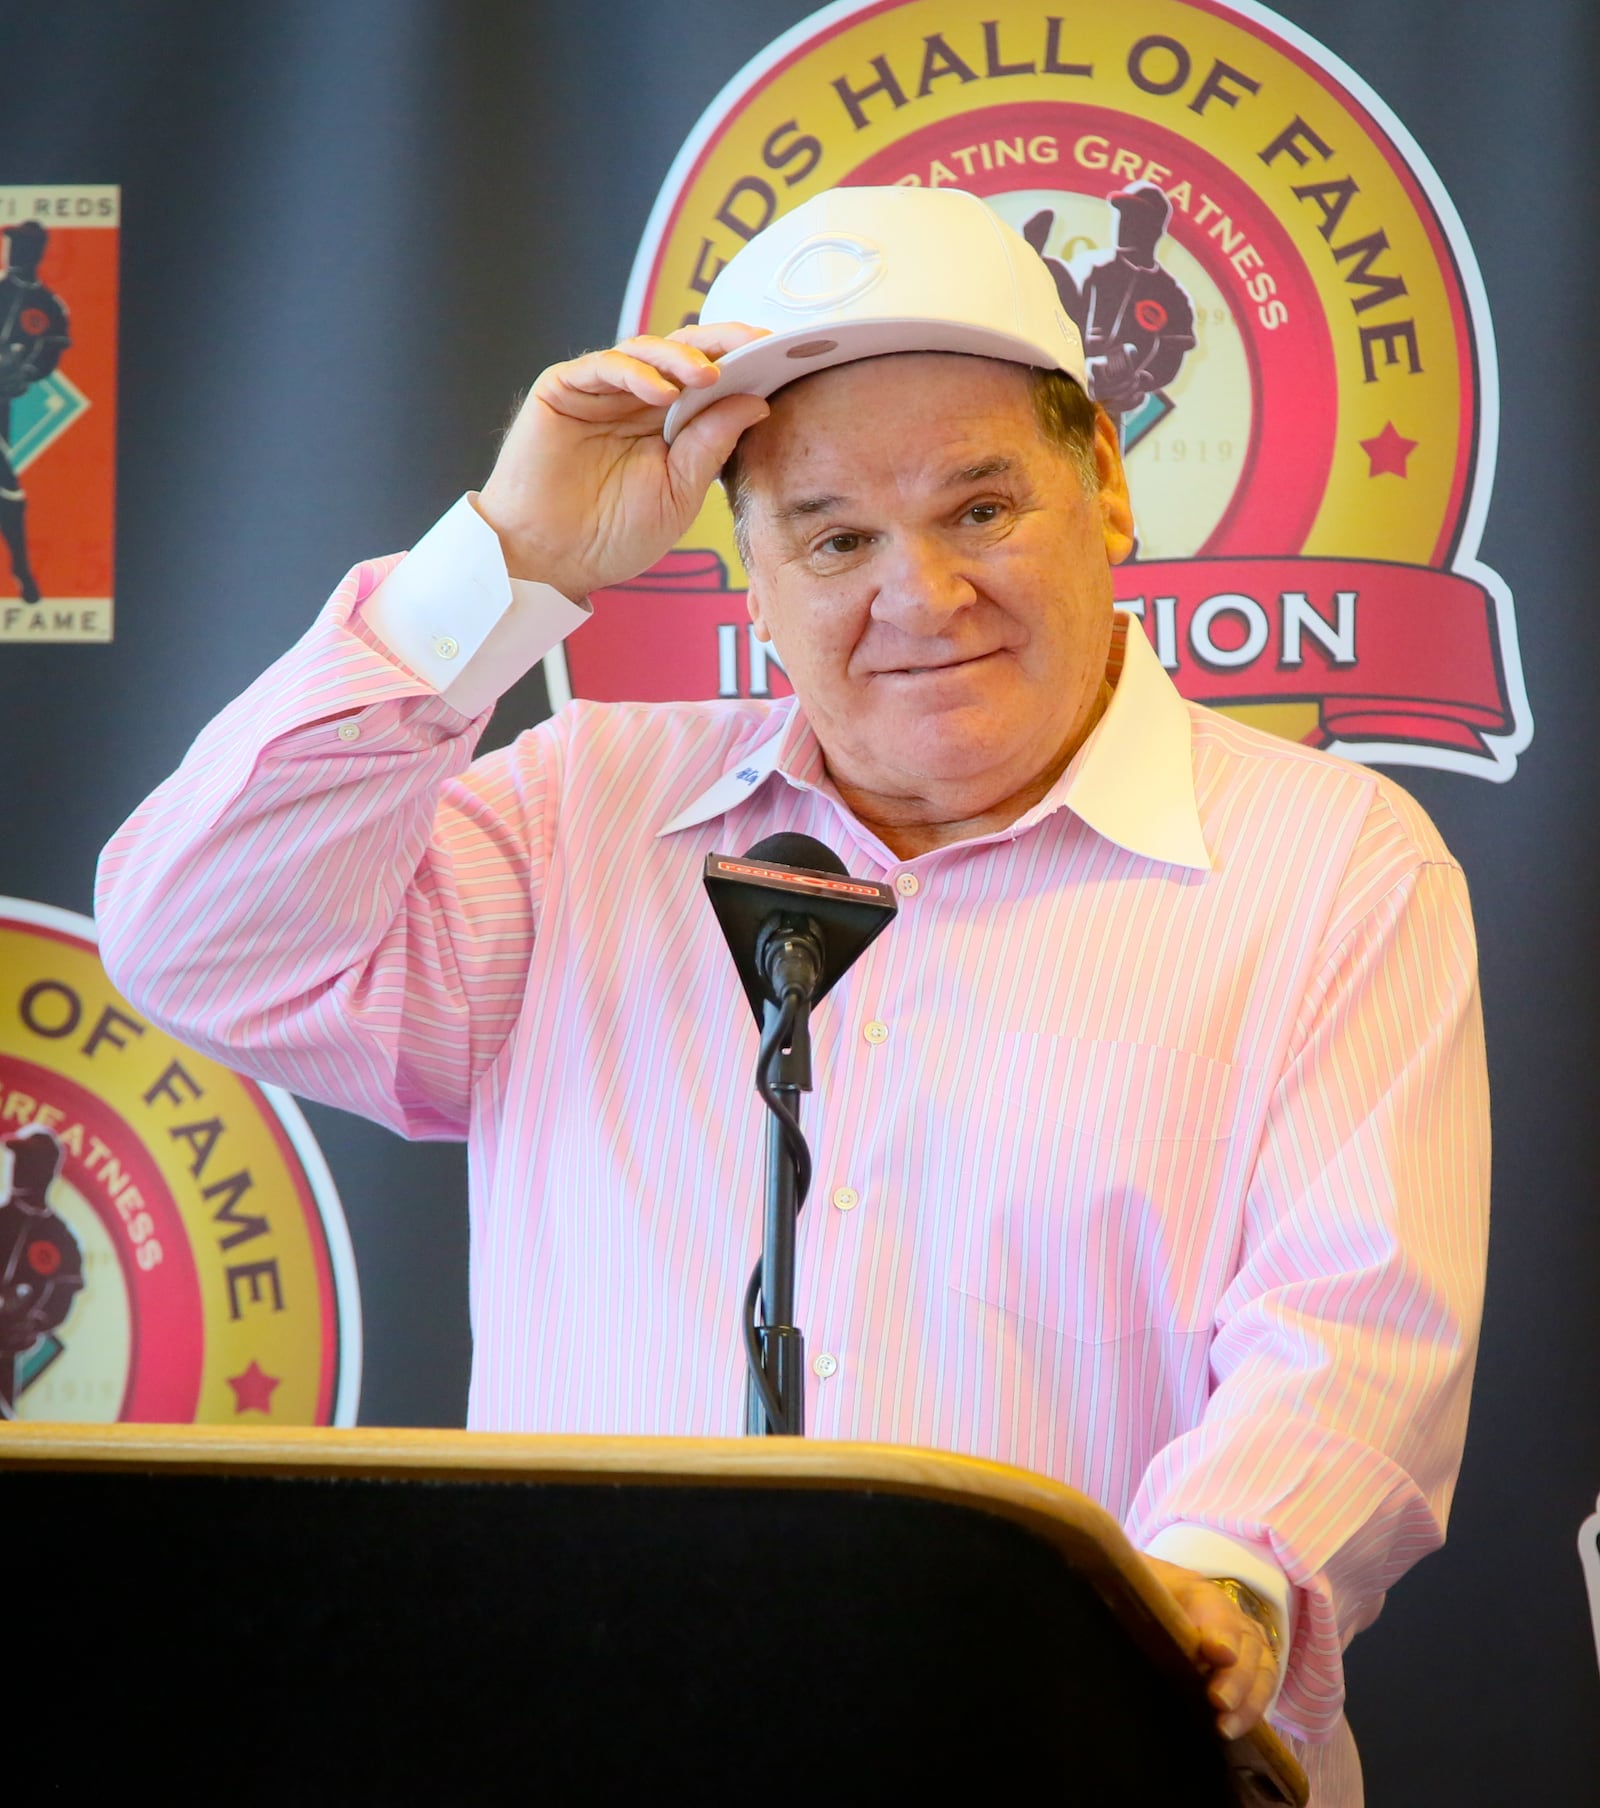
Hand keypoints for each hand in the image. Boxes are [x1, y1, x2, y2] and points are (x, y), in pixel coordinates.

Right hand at [476, 324, 771, 598]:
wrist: (550, 561)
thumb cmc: (611, 537)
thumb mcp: (678, 495)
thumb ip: (711, 447)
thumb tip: (756, 403)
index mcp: (668, 425)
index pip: (710, 381)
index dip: (742, 365)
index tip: (781, 359)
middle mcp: (636, 401)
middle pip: (684, 355)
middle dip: (722, 345)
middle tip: (756, 346)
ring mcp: (601, 392)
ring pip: (647, 352)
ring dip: (681, 359)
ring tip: (708, 377)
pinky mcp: (564, 388)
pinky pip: (605, 366)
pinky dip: (636, 371)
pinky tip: (662, 391)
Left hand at [1142, 1556, 1279, 1740]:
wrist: (1156, 1603)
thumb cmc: (1144, 1599)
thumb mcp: (1136, 1590)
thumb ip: (1136, 1597)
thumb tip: (1121, 1606)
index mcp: (1197, 1592)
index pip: (1215, 1608)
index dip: (1220, 1631)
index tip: (1219, 1653)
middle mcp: (1230, 1616)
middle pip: (1245, 1643)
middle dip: (1236, 1676)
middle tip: (1219, 1701)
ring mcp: (1246, 1642)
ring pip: (1262, 1669)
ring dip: (1249, 1701)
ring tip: (1227, 1727)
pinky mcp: (1251, 1669)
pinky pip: (1263, 1688)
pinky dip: (1252, 1711)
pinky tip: (1235, 1729)